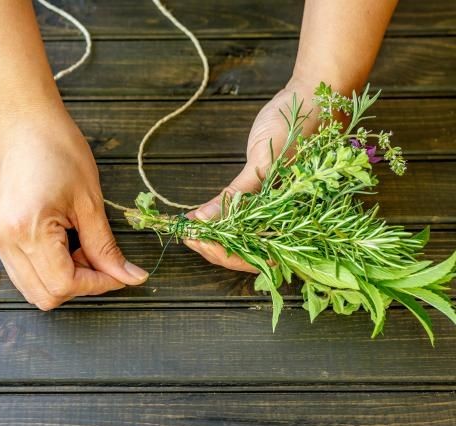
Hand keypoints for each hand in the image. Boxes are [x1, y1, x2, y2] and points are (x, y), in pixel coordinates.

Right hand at [0, 108, 148, 309]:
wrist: (26, 123)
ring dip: (65, 280)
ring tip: (82, 248)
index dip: (98, 284)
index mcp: (28, 231)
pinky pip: (26, 272)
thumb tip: (129, 277)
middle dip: (81, 285)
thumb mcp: (90, 202)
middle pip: (46, 296)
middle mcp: (6, 242)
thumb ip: (106, 247)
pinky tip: (66, 246)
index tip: (120, 272)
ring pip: (34, 289)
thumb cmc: (58, 149)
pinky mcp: (0, 236)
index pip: (64, 285)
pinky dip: (51, 270)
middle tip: (102, 260)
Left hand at [184, 79, 319, 271]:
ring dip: (214, 237)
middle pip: (247, 253)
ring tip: (190, 228)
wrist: (313, 96)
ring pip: (242, 239)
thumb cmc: (298, 126)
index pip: (255, 255)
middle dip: (214, 247)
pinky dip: (220, 219)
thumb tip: (203, 220)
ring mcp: (280, 212)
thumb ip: (238, 195)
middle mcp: (291, 224)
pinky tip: (200, 218)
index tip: (194, 239)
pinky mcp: (269, 198)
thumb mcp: (265, 162)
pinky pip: (243, 217)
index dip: (222, 252)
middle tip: (185, 233)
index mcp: (300, 222)